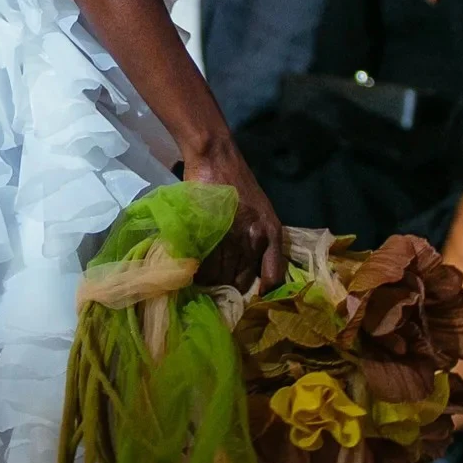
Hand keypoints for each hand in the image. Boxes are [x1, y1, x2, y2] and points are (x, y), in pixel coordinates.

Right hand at [184, 139, 287, 292]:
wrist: (217, 159)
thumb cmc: (239, 187)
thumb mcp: (262, 215)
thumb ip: (261, 244)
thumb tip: (253, 279)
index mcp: (271, 234)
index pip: (272, 278)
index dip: (262, 294)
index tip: (249, 303)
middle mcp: (254, 238)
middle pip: (240, 280)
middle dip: (228, 290)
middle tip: (216, 296)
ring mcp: (230, 234)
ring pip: (219, 274)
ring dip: (209, 283)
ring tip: (199, 289)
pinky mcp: (208, 230)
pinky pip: (202, 262)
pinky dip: (196, 271)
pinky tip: (190, 273)